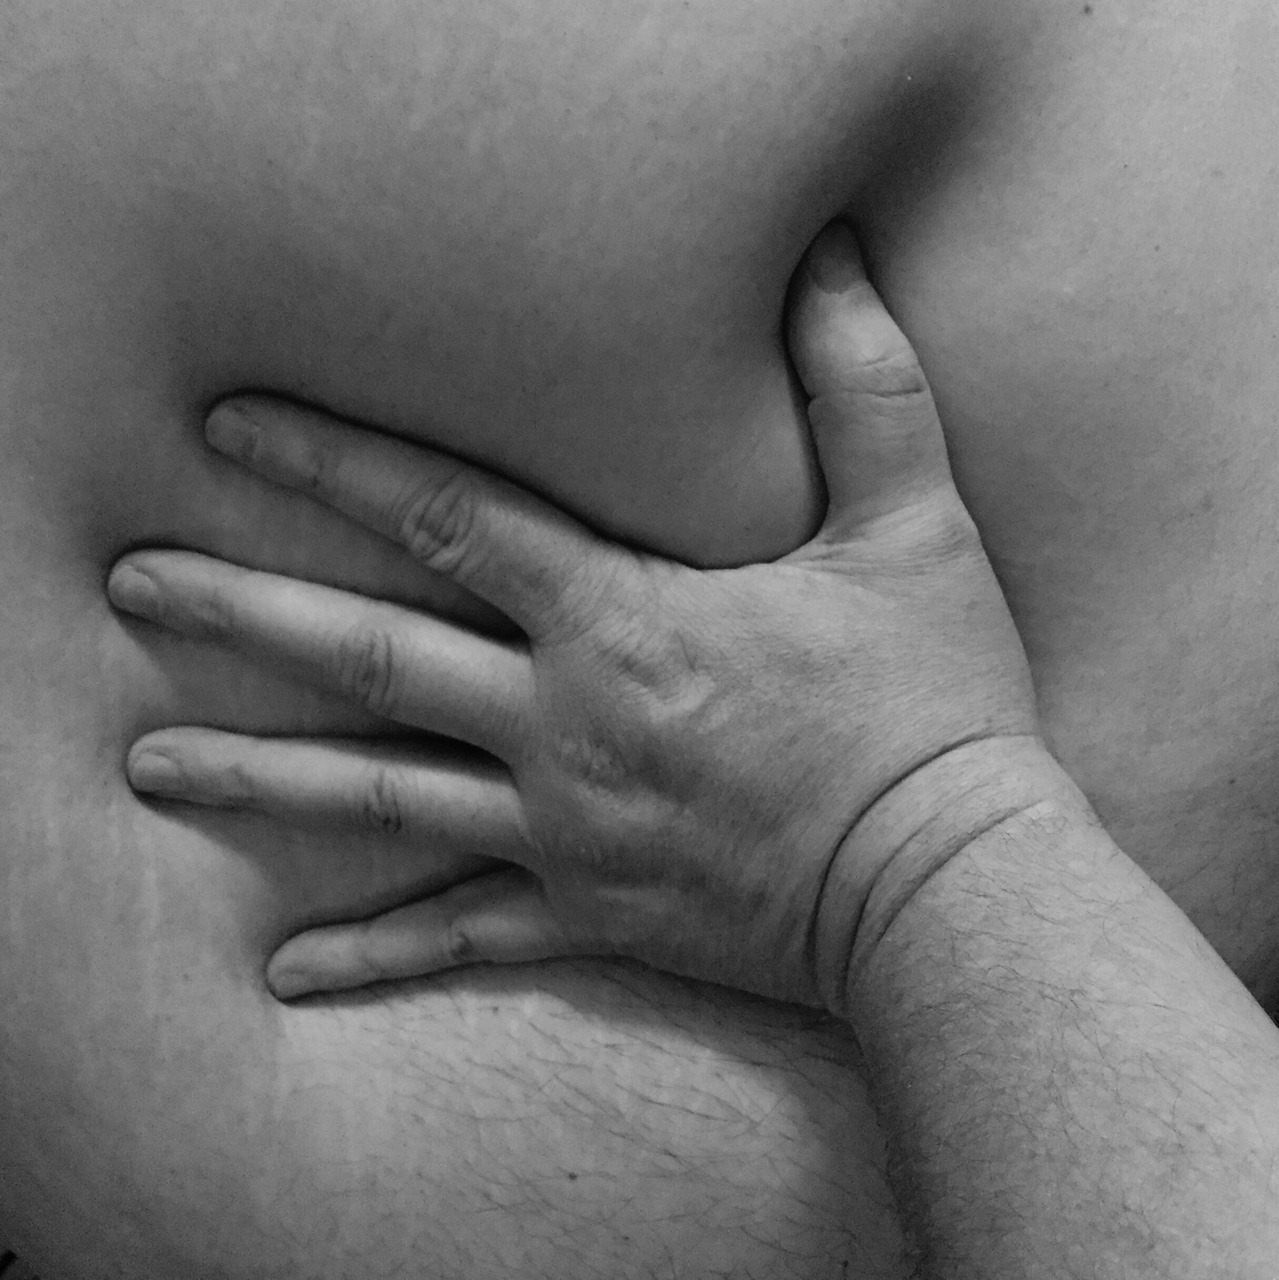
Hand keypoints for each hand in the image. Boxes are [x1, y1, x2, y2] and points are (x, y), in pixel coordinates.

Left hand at [107, 221, 1048, 1011]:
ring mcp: (565, 829)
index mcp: (625, 619)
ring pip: (378, 797)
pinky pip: (459, 937)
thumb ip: (862, 386)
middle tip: (130, 584)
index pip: (447, 518)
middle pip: (370, 655)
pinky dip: (373, 954)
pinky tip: (287, 970)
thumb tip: (834, 257)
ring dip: (257, 775)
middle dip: (240, 610)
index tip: (230, 428)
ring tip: (145, 765)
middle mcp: (565, 723)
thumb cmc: (932, 704)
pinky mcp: (592, 915)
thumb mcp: (914, 526)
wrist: (947, 886)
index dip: (333, 461)